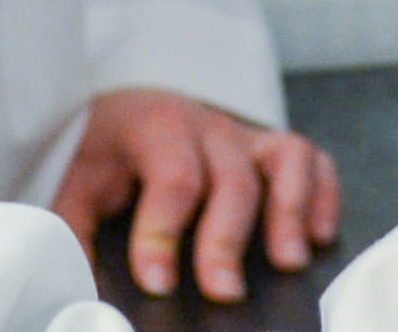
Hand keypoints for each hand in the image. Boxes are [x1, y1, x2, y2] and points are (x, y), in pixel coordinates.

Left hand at [50, 86, 341, 302]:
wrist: (125, 107)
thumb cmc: (106, 153)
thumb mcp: (77, 184)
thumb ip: (74, 231)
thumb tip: (79, 287)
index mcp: (155, 128)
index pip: (171, 177)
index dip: (165, 232)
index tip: (156, 282)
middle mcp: (208, 127)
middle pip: (231, 178)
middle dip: (228, 238)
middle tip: (224, 291)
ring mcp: (246, 135)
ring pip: (285, 159)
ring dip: (290, 211)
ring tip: (288, 263)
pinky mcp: (271, 148)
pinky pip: (313, 160)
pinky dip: (322, 195)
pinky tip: (318, 237)